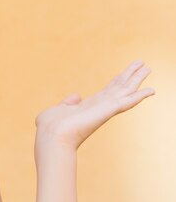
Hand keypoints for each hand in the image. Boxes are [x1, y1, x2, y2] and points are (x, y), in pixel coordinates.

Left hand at [35, 60, 154, 151]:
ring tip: (148, 67)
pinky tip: (151, 90)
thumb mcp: (57, 110)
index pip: (107, 91)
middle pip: (119, 88)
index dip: (117, 81)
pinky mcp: (106, 111)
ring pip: (125, 91)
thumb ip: (67, 103)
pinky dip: (139, 96)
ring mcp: (104, 109)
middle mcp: (99, 108)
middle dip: (131, 76)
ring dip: (137, 79)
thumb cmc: (50, 128)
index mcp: (89, 107)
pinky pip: (126, 102)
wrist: (52, 137)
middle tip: (144, 64)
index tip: (125, 73)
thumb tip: (76, 96)